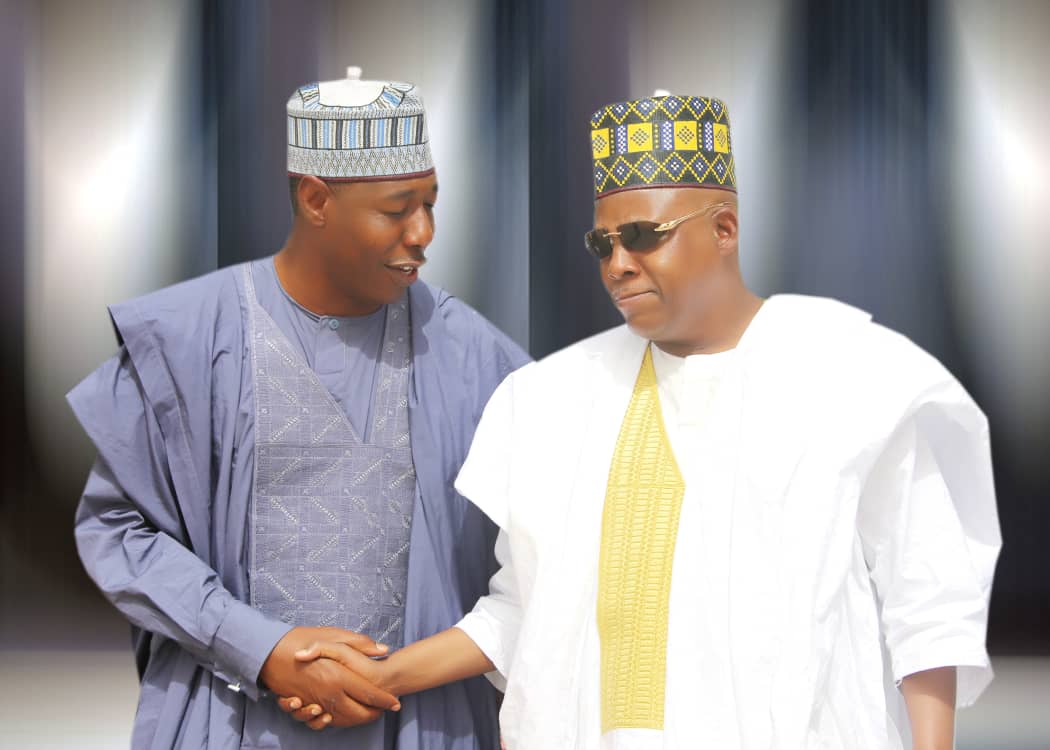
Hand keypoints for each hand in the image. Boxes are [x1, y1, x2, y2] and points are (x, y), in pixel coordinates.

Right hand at [259, 627, 397, 729]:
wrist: (267, 651)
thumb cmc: (300, 639)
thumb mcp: (333, 635)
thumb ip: (360, 643)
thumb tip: (383, 650)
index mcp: (338, 676)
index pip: (369, 694)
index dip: (385, 700)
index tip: (396, 702)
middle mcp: (328, 693)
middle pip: (358, 713)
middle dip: (373, 714)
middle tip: (384, 710)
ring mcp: (314, 702)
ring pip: (341, 720)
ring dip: (356, 721)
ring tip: (367, 714)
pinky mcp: (303, 706)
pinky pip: (321, 722)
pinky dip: (333, 722)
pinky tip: (339, 715)